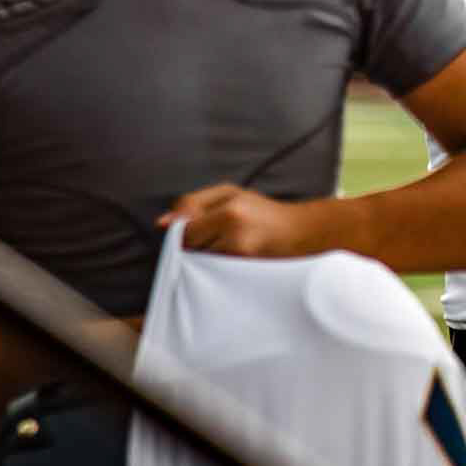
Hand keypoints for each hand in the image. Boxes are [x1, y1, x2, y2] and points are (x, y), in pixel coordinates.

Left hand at [158, 184, 318, 257]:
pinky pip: (215, 271)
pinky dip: (218, 268)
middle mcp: (233, 223)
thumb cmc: (265, 213)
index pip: (184, 221)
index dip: (184, 229)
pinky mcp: (245, 266)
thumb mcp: (234, 194)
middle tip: (218, 240)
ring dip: (206, 258)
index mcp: (228, 204)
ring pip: (200, 259)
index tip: (196, 232)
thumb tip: (161, 224)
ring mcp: (239, 248)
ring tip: (229, 249)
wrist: (305, 233)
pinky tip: (235, 260)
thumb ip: (196, 203)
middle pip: (189, 242)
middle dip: (195, 244)